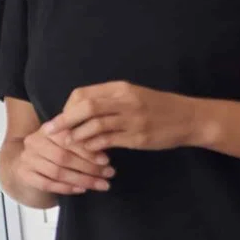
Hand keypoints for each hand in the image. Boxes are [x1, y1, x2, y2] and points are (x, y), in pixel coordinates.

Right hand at [6, 123, 113, 199]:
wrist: (26, 165)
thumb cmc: (54, 152)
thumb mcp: (66, 141)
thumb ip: (82, 141)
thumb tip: (105, 147)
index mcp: (47, 129)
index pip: (67, 139)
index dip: (87, 150)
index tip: (106, 161)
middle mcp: (33, 142)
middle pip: (63, 157)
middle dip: (89, 168)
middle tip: (108, 174)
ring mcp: (27, 159)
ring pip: (57, 172)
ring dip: (82, 180)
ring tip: (101, 185)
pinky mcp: (24, 175)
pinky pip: (47, 184)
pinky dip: (66, 188)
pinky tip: (81, 190)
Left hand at [47, 81, 203, 156]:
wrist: (190, 118)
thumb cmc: (157, 107)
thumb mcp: (132, 96)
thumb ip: (107, 101)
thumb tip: (76, 110)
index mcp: (120, 88)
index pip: (83, 94)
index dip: (67, 107)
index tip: (61, 119)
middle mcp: (125, 101)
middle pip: (86, 107)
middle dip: (64, 120)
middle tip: (49, 132)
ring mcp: (133, 119)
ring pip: (95, 125)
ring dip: (77, 136)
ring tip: (67, 144)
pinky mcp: (138, 137)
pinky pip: (109, 141)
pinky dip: (94, 146)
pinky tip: (87, 151)